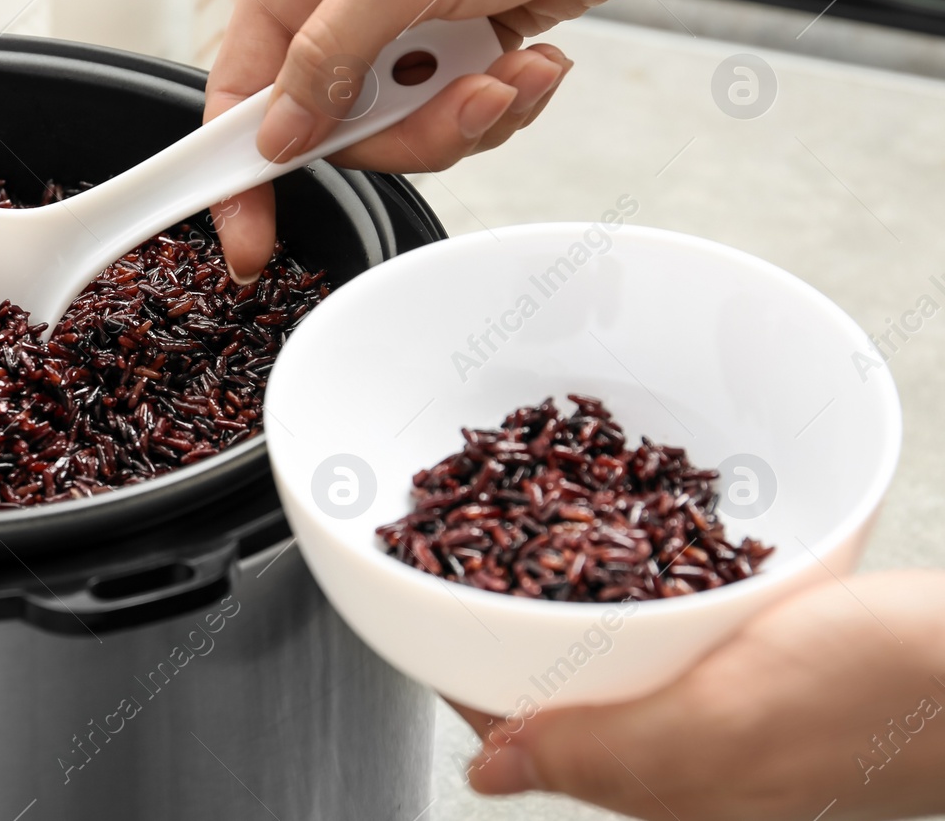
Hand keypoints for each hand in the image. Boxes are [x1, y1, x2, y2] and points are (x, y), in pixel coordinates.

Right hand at [203, 0, 674, 278]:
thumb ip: (328, 55)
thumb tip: (276, 132)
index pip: (241, 89)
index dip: (237, 168)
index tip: (250, 239)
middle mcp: (344, 0)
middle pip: (335, 128)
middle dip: (409, 132)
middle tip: (466, 101)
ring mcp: (404, 28)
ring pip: (404, 132)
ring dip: (468, 115)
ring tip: (515, 69)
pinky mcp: (460, 47)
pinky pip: (457, 117)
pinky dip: (503, 103)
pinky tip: (534, 61)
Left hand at [453, 571, 944, 820]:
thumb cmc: (878, 695)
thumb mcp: (719, 726)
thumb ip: (599, 751)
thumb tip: (486, 776)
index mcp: (661, 786)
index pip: (523, 730)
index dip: (467, 667)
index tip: (429, 589)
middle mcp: (684, 752)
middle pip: (559, 687)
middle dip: (509, 623)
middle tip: (469, 535)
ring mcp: (726, 705)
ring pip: (613, 649)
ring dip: (566, 592)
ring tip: (530, 523)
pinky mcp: (767, 658)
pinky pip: (676, 619)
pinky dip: (639, 579)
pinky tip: (631, 537)